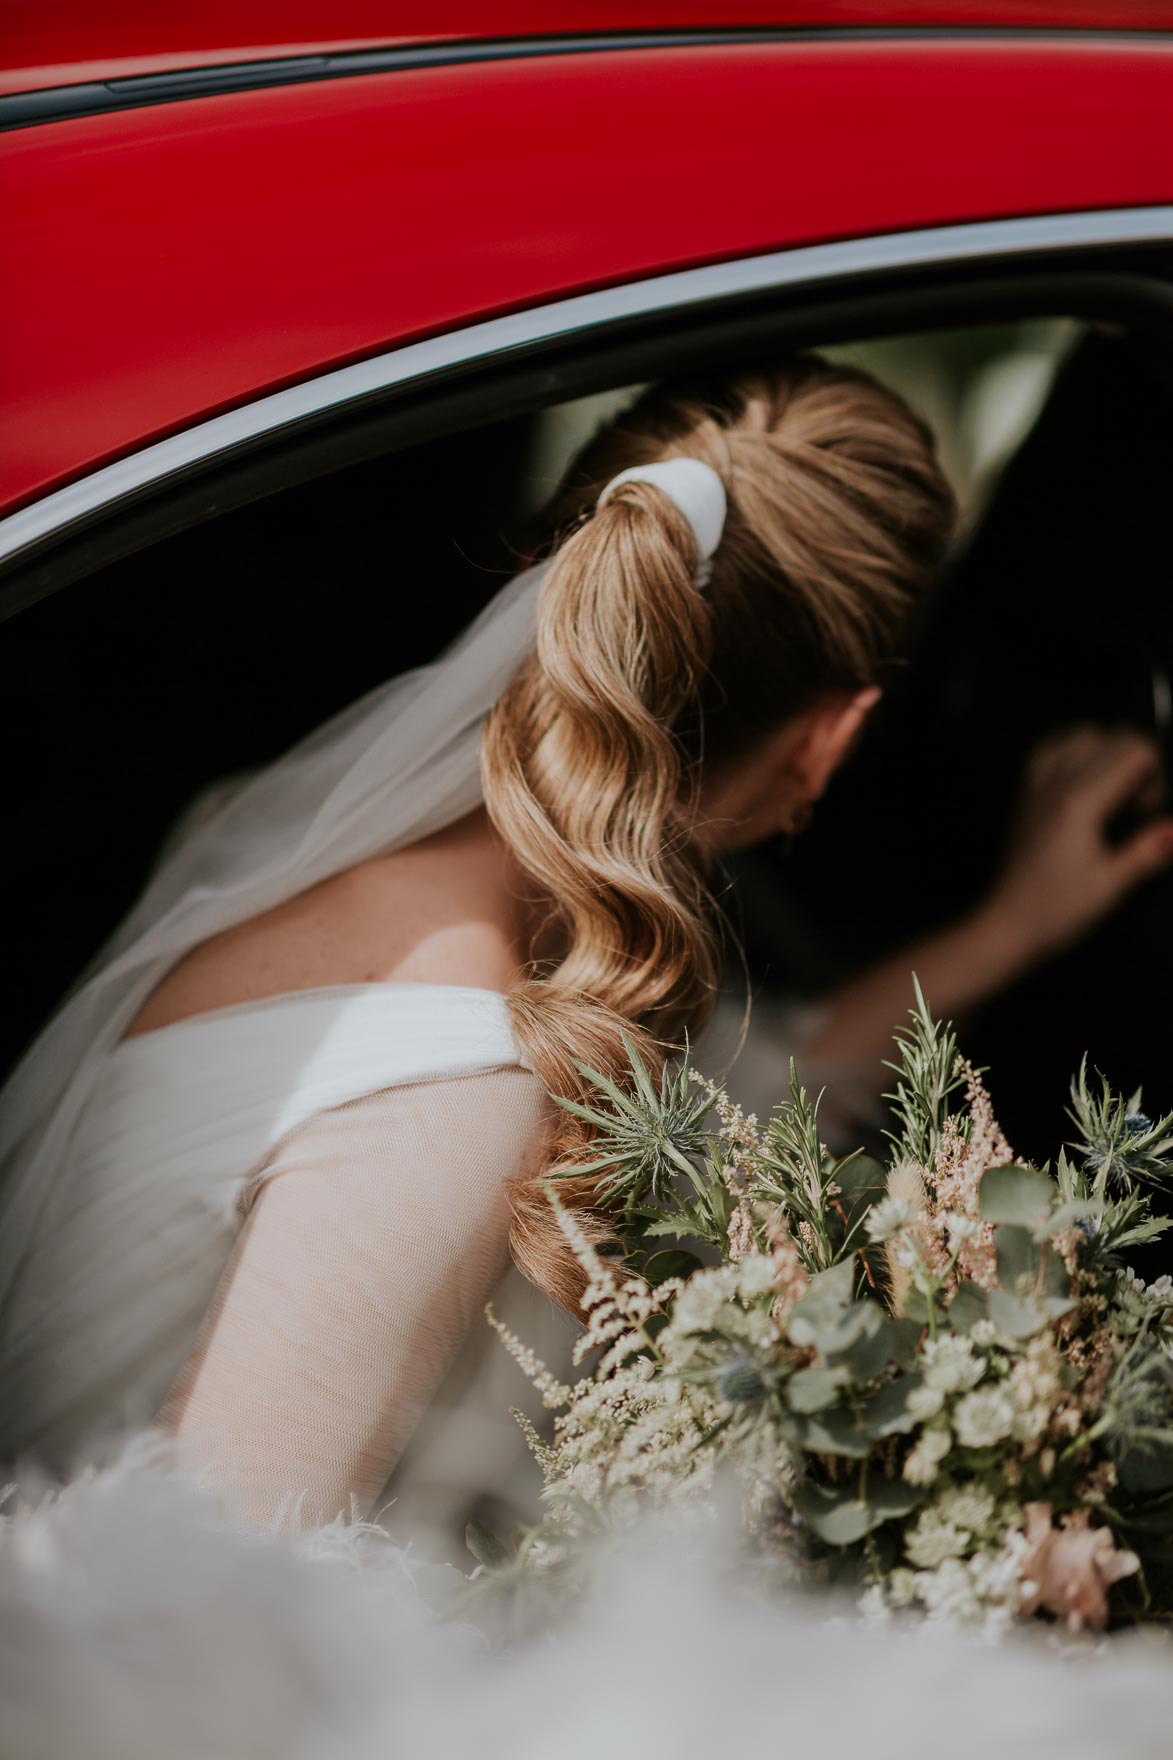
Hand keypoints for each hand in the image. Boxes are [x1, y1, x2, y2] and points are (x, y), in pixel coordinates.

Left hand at [988, 725, 1172, 963]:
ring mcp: (1037, 784)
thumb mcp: (1110, 885)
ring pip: (1081, 733)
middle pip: (1113, 735)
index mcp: (1080, 802)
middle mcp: (1056, 783)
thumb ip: (1149, 850)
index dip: (1156, 774)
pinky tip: (1085, 779)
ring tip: (1114, 789)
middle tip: (1137, 805)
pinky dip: (1074, 750)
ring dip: (1107, 750)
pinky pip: (1050, 748)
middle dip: (1139, 761)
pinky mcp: (1025, 793)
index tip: (1148, 810)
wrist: (1005, 924)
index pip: (1134, 750)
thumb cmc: (1056, 910)